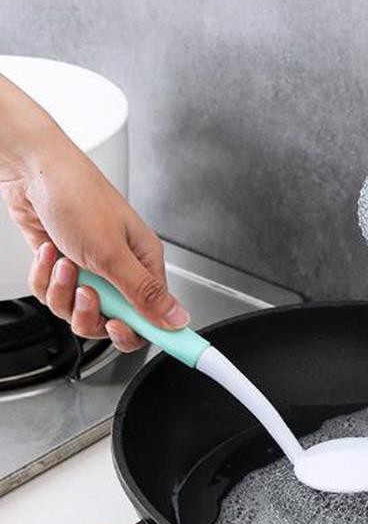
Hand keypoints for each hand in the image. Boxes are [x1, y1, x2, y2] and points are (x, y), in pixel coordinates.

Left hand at [0, 75, 188, 349]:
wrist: (33, 171)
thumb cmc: (78, 196)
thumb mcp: (112, 252)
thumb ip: (144, 292)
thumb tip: (177, 318)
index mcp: (145, 262)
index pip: (160, 313)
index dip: (159, 333)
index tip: (174, 352)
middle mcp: (121, 269)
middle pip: (115, 321)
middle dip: (93, 315)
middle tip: (89, 297)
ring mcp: (92, 269)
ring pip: (79, 311)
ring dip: (65, 292)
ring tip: (66, 263)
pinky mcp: (66, 266)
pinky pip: (57, 295)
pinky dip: (48, 278)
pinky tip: (50, 253)